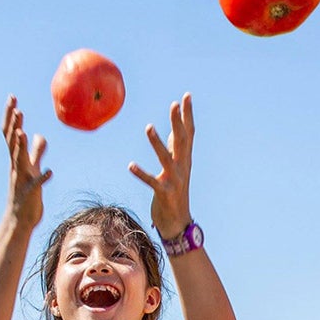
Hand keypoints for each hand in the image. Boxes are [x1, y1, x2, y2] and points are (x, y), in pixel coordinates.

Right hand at [2, 95, 51, 229]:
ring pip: (19, 160)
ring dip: (21, 146)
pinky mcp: (30, 194)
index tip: (12, 97)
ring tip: (23, 132)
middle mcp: (16, 167)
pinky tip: (49, 171)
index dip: (10, 115)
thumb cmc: (27, 194)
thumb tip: (39, 135)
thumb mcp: (32, 169)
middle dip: (14, 124)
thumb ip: (36, 152)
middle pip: (12, 142)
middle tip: (15, 106)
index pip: (10, 133)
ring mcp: (21, 180)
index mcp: (16, 160)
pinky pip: (35, 184)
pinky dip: (42, 177)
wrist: (20, 220)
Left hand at [129, 92, 194, 239]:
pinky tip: (130, 166)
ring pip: (166, 158)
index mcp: (185, 160)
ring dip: (157, 143)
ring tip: (148, 127)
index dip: (187, 115)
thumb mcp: (177, 169)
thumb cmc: (175, 193)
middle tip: (174, 104)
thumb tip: (174, 131)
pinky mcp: (163, 194)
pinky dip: (141, 174)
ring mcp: (174, 181)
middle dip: (178, 123)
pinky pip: (152, 182)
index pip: (189, 133)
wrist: (178, 223)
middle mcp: (182, 168)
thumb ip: (175, 150)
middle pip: (182, 141)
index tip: (186, 96)